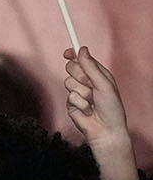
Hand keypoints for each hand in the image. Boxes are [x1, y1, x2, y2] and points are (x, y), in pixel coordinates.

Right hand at [66, 46, 138, 179]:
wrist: (106, 129)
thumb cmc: (112, 108)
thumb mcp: (104, 84)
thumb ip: (91, 67)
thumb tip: (81, 49)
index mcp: (98, 74)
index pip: (82, 60)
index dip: (74, 54)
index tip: (67, 52)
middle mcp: (87, 82)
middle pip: (71, 68)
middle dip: (79, 76)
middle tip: (89, 84)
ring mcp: (77, 92)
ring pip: (68, 82)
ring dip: (82, 93)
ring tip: (92, 101)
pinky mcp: (71, 103)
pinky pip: (69, 97)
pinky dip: (80, 104)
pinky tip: (88, 110)